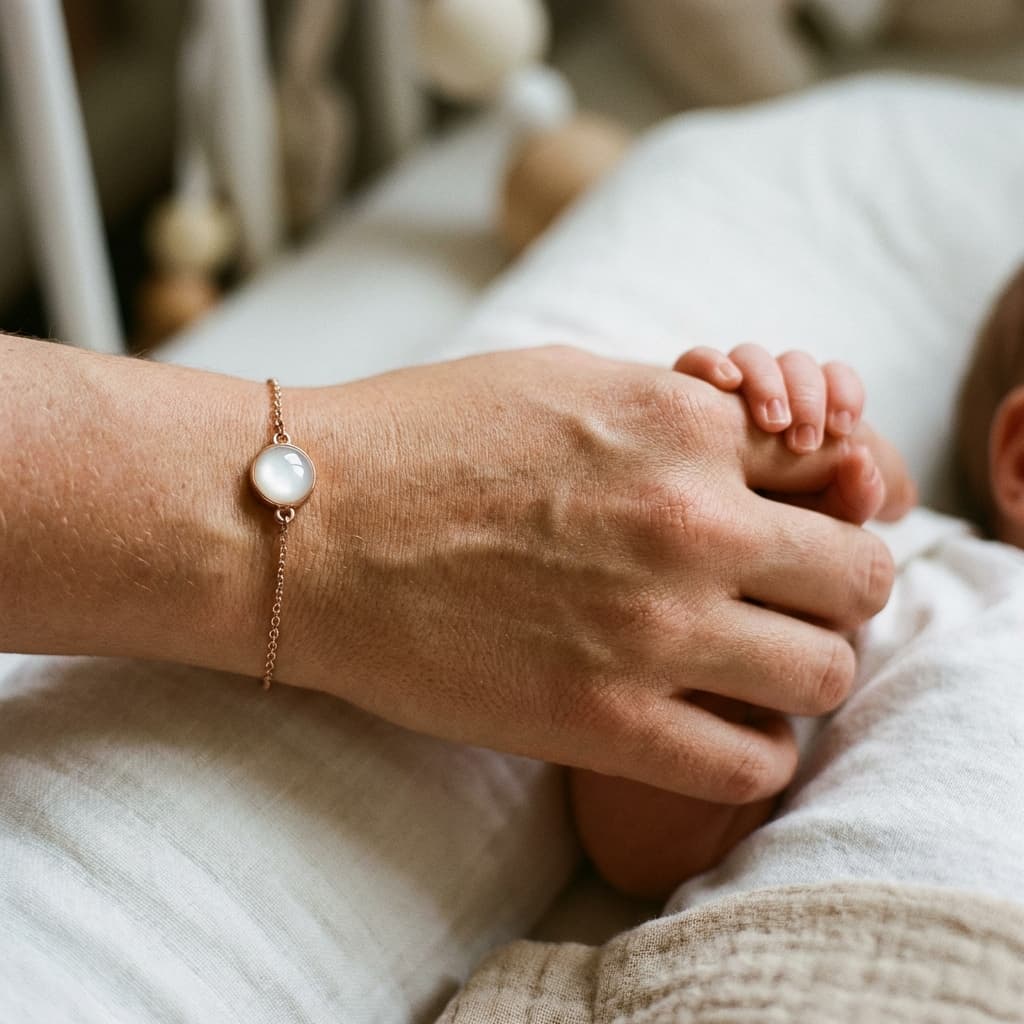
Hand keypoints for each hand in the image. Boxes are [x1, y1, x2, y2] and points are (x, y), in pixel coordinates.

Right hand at [288, 345, 895, 801]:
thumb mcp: (565, 381)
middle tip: (780, 601)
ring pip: (828, 672)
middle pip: (859, 576)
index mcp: (681, 426)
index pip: (835, 472)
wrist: (305, 526)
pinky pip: (754, 761)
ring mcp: (653, 629)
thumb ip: (674, 416)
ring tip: (746, 666)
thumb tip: (754, 450)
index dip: (818, 504)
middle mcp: (689, 524)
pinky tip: (707, 723)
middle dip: (832, 590)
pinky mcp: (604, 723)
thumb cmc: (423, 439)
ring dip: (801, 670)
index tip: (786, 531)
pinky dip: (752, 748)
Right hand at [674, 343, 915, 522]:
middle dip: (809, 390)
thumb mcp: (806, 530)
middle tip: (804, 436)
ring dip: (769, 379)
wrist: (668, 539)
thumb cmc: (749, 542)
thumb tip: (890, 486)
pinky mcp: (677, 400)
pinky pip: (692, 364)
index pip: (834, 386)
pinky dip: (711, 362)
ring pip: (751, 359)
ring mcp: (720, 404)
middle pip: (796, 367)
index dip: (844, 393)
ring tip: (769, 421)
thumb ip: (852, 505)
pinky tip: (725, 381)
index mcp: (804, 430)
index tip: (843, 424)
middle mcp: (765, 410)